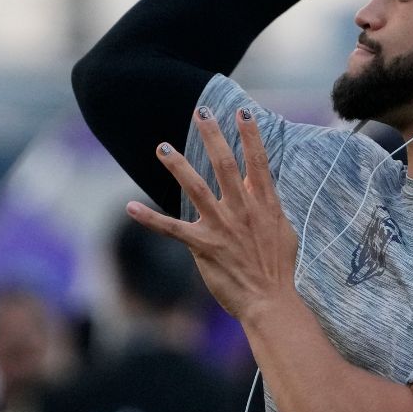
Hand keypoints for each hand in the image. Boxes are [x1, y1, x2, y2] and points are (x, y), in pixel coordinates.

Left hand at [127, 107, 300, 320]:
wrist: (270, 300)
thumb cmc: (278, 267)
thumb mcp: (282, 229)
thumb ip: (268, 203)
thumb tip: (258, 183)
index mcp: (263, 204)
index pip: (258, 161)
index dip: (250, 135)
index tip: (243, 112)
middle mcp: (242, 209)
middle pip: (225, 164)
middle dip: (213, 135)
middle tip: (202, 111)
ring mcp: (221, 226)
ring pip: (195, 188)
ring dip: (177, 165)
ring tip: (162, 147)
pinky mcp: (203, 245)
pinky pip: (171, 229)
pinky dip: (149, 219)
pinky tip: (130, 208)